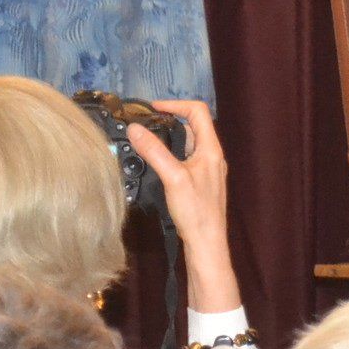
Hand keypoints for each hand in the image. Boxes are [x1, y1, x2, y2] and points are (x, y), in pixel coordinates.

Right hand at [128, 100, 241, 314]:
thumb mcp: (172, 178)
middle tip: (146, 123)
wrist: (207, 244)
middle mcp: (212, 156)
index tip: (153, 108)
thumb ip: (154, 151)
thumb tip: (136, 129)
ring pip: (187, 143)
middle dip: (169, 120)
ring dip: (168, 138)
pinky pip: (185, 159)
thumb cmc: (196, 213)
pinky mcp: (200, 182)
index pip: (197, 111)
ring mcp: (207, 169)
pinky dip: (170, 154)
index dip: (175, 104)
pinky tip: (156, 164)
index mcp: (211, 149)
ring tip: (147, 140)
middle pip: (192, 125)